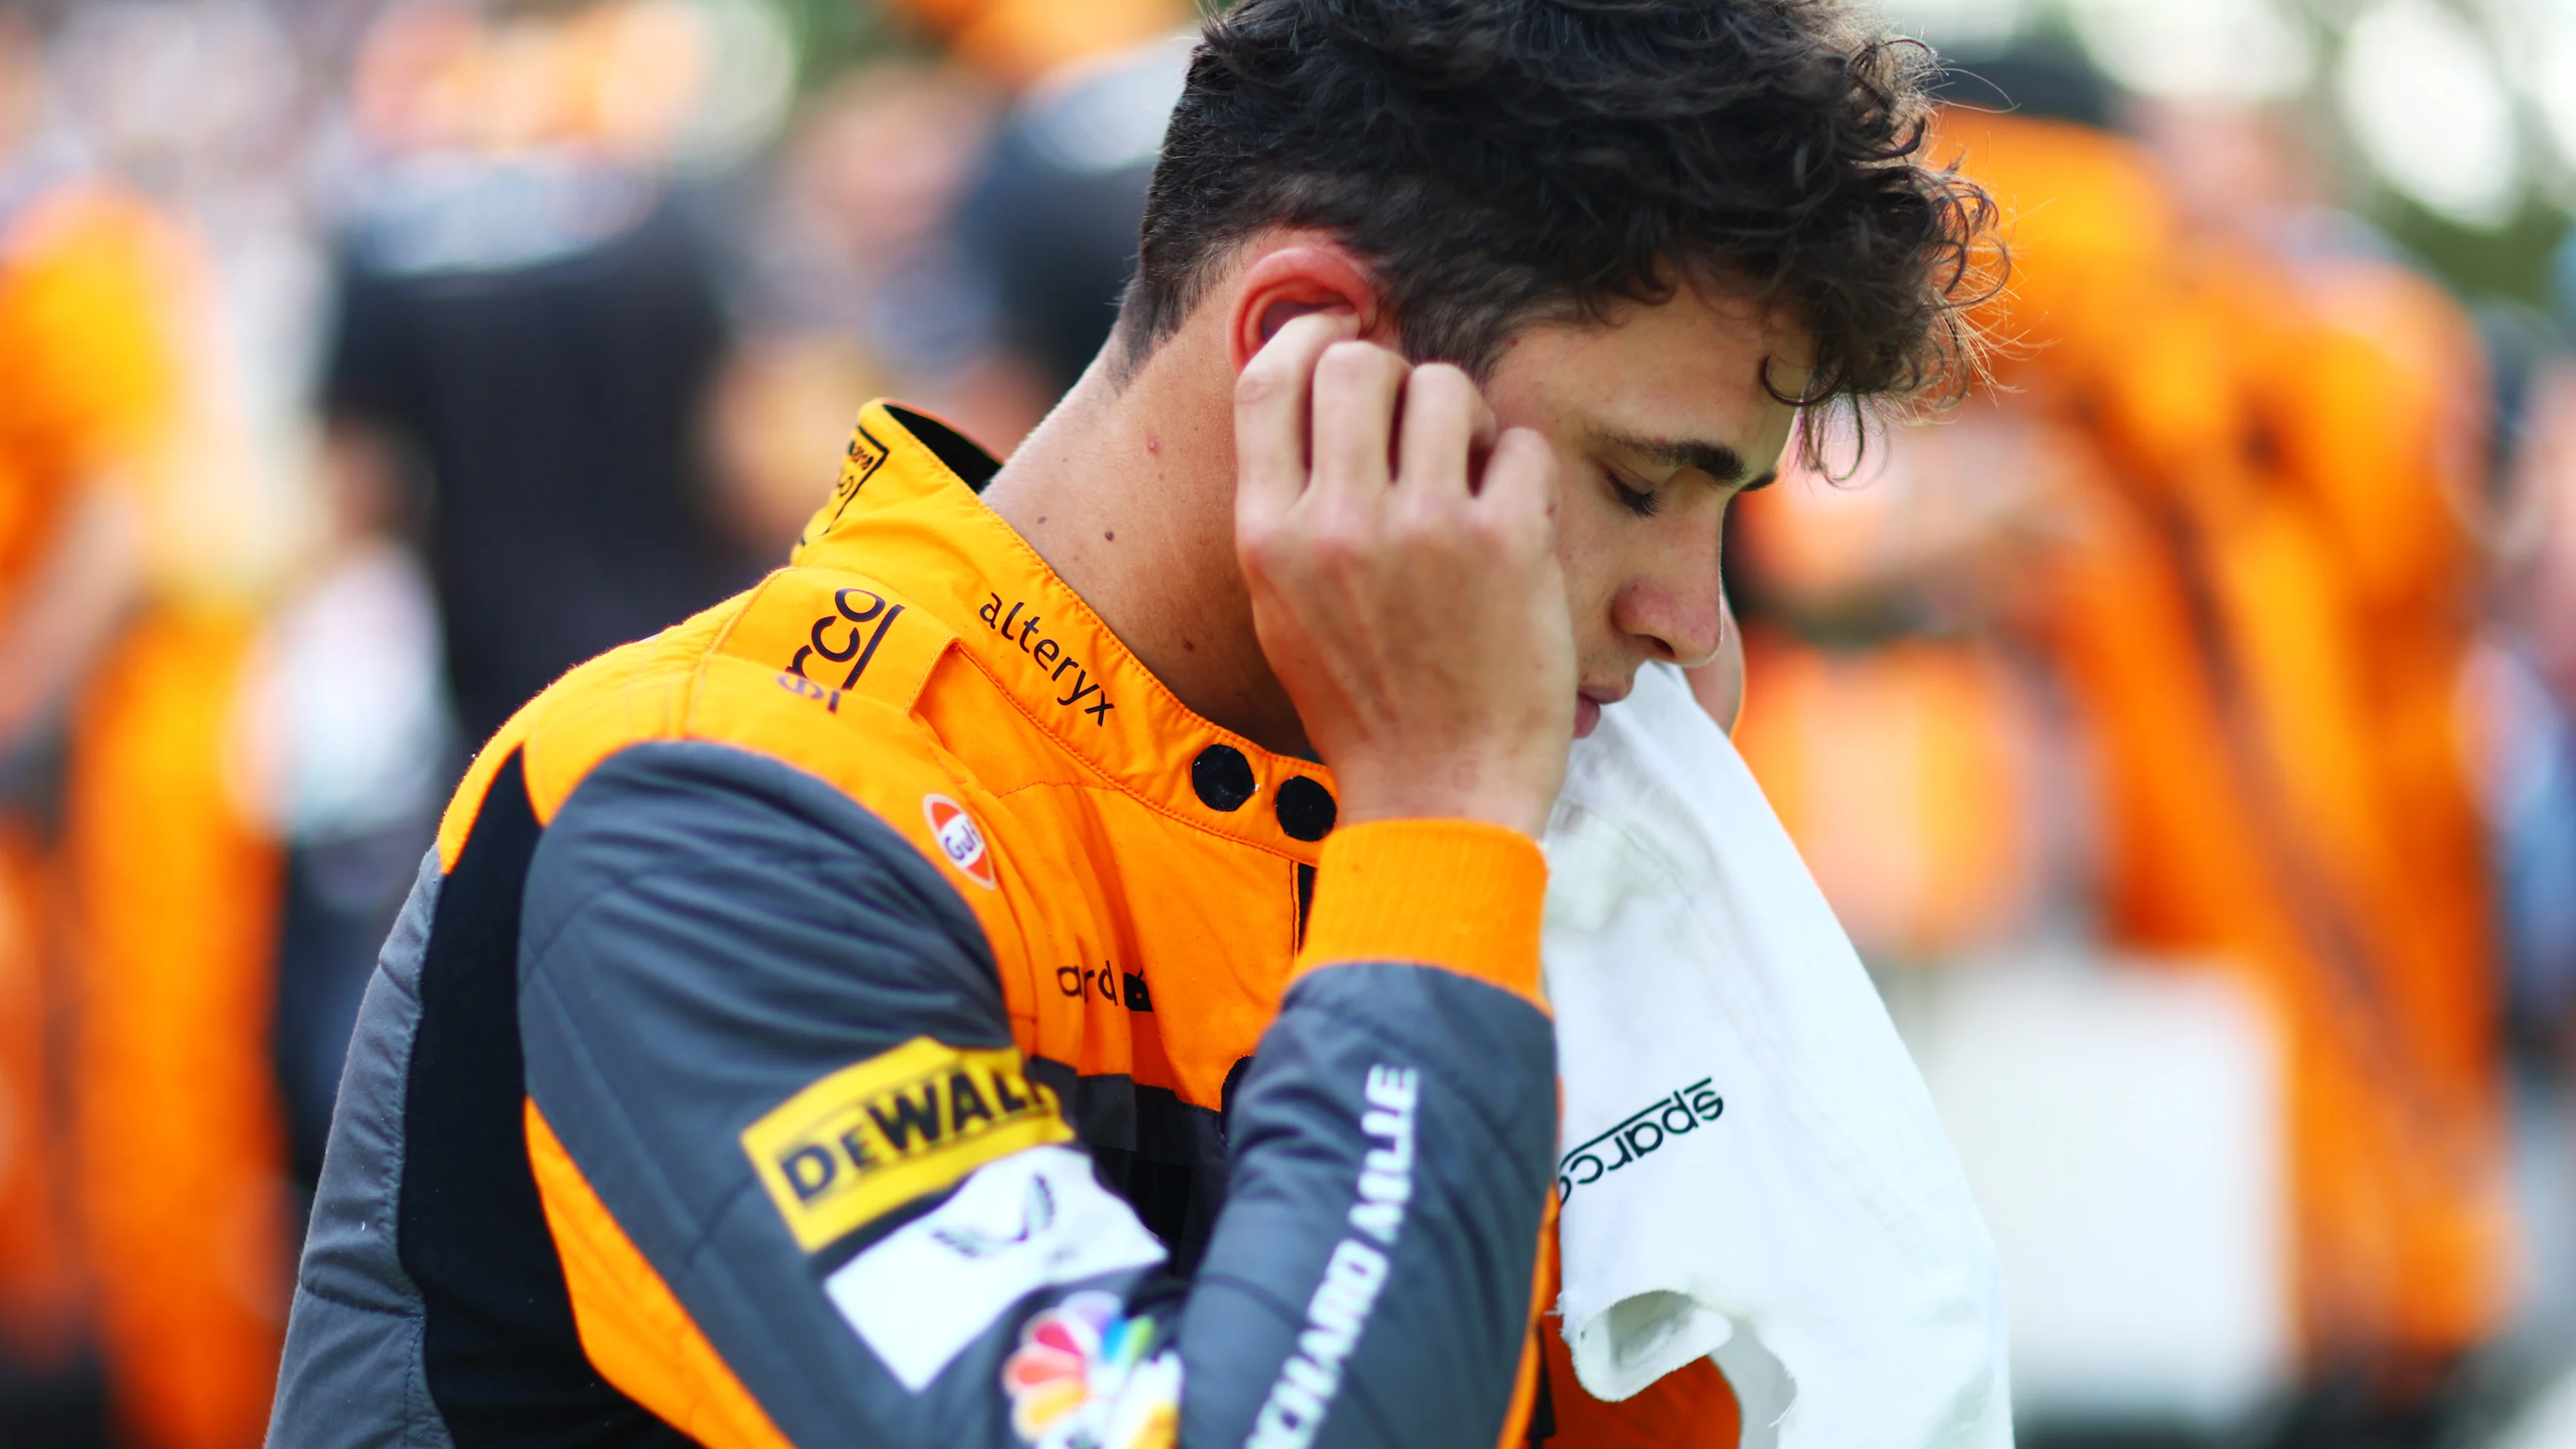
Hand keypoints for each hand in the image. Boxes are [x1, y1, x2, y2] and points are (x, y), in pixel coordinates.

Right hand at [1233, 315, 1574, 838]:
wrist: (1437, 797)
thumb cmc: (1365, 705)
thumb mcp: (1285, 608)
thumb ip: (1289, 507)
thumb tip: (1312, 391)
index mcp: (1268, 536)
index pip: (1269, 378)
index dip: (1311, 336)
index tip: (1344, 341)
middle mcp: (1337, 524)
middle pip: (1358, 361)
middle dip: (1397, 376)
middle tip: (1421, 430)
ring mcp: (1423, 530)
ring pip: (1447, 385)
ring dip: (1468, 420)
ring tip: (1472, 481)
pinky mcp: (1506, 545)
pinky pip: (1521, 444)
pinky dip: (1524, 474)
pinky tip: (1517, 525)